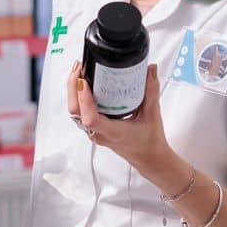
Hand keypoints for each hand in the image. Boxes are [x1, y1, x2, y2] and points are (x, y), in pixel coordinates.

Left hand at [67, 62, 173, 179]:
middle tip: (79, 68)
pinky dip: (79, 97)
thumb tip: (150, 69)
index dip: (84, 99)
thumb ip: (151, 90)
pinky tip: (85, 84)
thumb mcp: (153, 114)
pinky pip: (80, 113)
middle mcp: (99, 133)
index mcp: (113, 132)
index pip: (90, 118)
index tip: (84, 81)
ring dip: (74, 92)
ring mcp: (94, 132)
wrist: (149, 158)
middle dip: (73, 88)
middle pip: (76, 111)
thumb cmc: (150, 141)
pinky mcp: (94, 129)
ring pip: (75, 112)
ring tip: (80, 72)